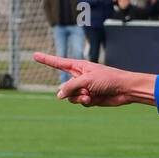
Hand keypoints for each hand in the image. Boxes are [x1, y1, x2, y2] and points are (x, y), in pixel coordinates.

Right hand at [33, 52, 153, 105]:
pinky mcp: (90, 98)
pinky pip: (80, 102)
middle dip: (71, 91)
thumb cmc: (108, 79)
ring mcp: (84, 88)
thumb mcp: (86, 80)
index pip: (58, 63)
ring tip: (90, 95)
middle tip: (84, 90)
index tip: (34, 55)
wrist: (124, 90)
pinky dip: (85, 102)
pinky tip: (94, 99)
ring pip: (71, 97)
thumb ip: (71, 87)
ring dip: (79, 98)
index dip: (46, 60)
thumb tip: (59, 96)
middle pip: (64, 87)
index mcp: (78, 66)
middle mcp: (79, 77)